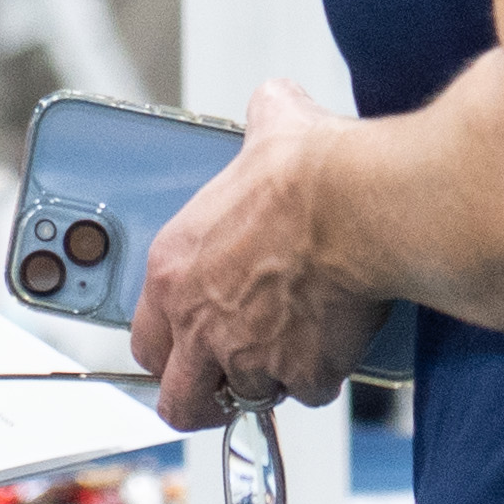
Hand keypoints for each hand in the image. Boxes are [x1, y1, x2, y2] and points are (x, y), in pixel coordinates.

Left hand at [128, 82, 384, 428]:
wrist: (358, 205)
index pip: (144, 342)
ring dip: (276, 376)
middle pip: (179, 400)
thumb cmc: (310, 171)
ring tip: (302, 338)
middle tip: (233, 383)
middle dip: (205, 399)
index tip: (190, 349)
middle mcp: (200, 323)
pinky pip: (312, 390)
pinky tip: (339, 335)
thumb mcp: (268, 130)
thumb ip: (261, 120)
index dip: (170, 350)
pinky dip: (326, 372)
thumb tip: (276, 102)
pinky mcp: (302, 372)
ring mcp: (249, 355)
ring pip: (253, 396)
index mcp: (174, 271)